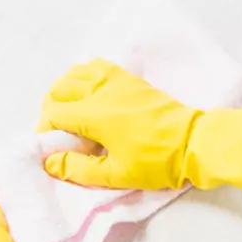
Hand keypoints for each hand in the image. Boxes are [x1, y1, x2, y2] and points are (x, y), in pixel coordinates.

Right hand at [39, 58, 241, 199]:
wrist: (195, 142)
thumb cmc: (157, 161)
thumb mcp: (117, 174)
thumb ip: (79, 169)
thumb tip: (50, 162)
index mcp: (95, 115)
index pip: (54, 113)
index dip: (46, 131)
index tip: (53, 148)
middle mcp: (102, 91)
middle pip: (59, 89)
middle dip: (52, 109)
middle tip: (60, 133)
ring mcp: (118, 81)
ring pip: (76, 73)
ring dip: (66, 90)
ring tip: (72, 113)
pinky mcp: (131, 79)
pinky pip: (99, 66)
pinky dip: (86, 76)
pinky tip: (91, 95)